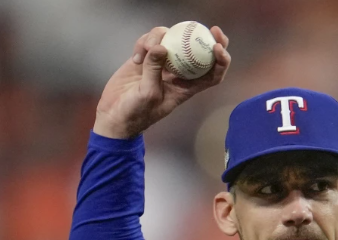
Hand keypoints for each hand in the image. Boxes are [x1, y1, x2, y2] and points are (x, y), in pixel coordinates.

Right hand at [93, 25, 230, 138]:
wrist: (115, 115)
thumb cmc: (136, 113)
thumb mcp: (147, 94)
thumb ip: (154, 70)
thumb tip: (162, 46)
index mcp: (186, 88)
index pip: (212, 74)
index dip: (221, 61)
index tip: (217, 47)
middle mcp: (177, 74)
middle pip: (197, 52)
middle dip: (206, 38)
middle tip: (208, 27)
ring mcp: (161, 64)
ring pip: (171, 40)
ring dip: (160, 37)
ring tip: (146, 48)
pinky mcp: (145, 58)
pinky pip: (149, 41)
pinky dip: (143, 43)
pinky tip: (135, 57)